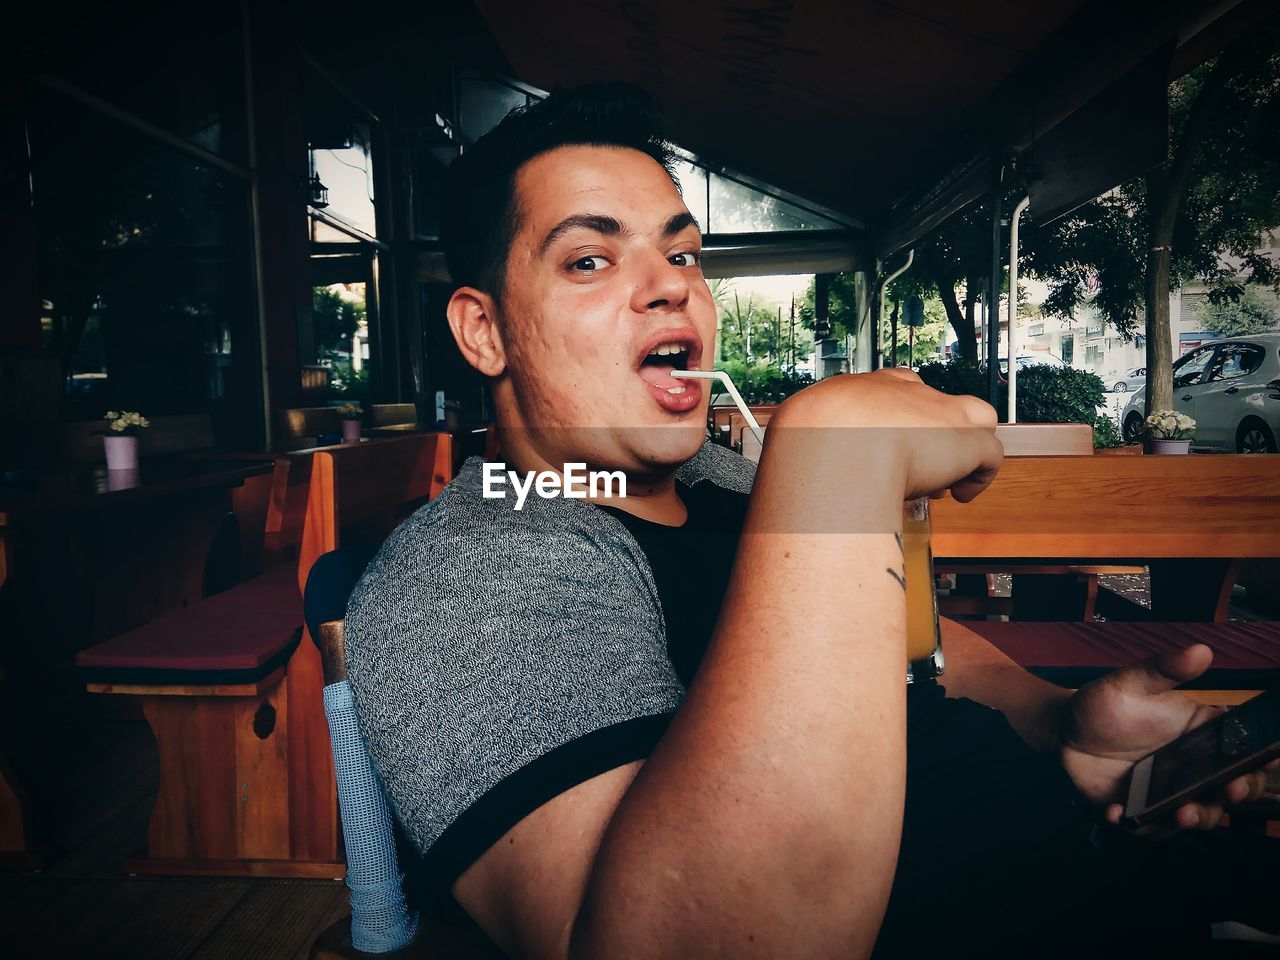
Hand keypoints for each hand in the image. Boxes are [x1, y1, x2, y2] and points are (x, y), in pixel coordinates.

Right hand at [775, 369, 1003, 503]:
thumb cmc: (809, 446)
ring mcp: (939, 412)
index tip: (887, 448)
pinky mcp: (965, 440)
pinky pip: (990, 455)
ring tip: (945, 481)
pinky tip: (961, 495)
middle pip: (934, 404)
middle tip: (914, 471)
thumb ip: (811, 443)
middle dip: (929, 437)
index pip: (894, 391)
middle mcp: (906, 393)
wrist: (834, 448)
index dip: (896, 423)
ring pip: (974, 418)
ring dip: (962, 450)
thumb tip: (799, 466)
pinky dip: (980, 478)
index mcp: (864, 389)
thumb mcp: (800, 433)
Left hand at [1059, 644, 1274, 830]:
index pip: (1245, 746)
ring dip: (1198, 818)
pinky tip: (1119, 813)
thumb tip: (1201, 650)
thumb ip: (1163, 669)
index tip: (1270, 760)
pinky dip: (1140, 825)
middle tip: (1230, 791)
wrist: (1066, 733)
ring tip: (1182, 813)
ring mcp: (1172, 793)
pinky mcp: (1144, 812)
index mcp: (1203, 733)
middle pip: (1234, 786)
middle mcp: (1196, 767)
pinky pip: (1151, 827)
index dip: (1264, 756)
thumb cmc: (1105, 703)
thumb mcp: (1131, 682)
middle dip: (1240, 792)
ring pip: (1201, 813)